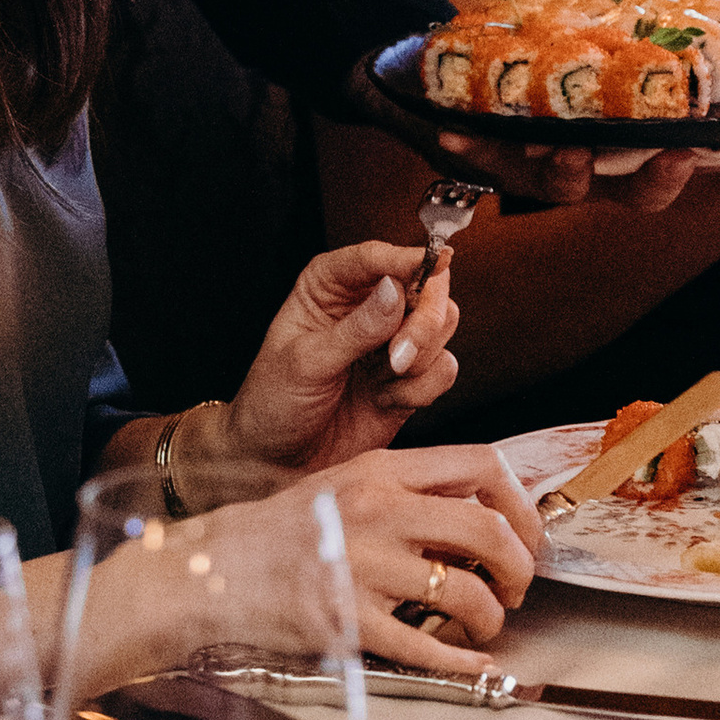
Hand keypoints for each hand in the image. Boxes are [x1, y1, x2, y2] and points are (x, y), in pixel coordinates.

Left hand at [212, 237, 467, 480]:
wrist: (278, 462)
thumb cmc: (274, 403)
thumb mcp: (305, 362)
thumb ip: (354, 329)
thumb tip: (393, 290)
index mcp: (330, 285)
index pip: (377, 257)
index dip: (410, 257)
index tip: (439, 261)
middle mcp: (367, 305)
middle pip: (425, 285)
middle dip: (422, 320)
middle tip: (399, 355)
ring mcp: (393, 341)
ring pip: (443, 323)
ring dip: (422, 356)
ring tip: (385, 380)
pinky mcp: (411, 378)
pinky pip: (444, 368)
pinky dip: (422, 388)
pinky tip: (387, 400)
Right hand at [288, 443, 545, 676]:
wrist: (218, 569)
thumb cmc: (286, 530)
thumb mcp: (349, 484)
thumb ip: (411, 492)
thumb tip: (484, 511)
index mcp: (382, 471)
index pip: (481, 465)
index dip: (521, 503)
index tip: (526, 534)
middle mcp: (378, 512)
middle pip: (487, 530)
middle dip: (519, 566)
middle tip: (516, 586)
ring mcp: (364, 568)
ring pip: (465, 593)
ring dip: (490, 617)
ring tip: (483, 624)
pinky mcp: (349, 622)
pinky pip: (426, 647)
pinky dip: (464, 662)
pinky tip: (475, 663)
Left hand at [355, 53, 719, 211]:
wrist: (512, 86)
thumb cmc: (597, 81)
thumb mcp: (654, 78)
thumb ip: (713, 89)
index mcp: (637, 155)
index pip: (667, 177)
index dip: (678, 171)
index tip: (690, 150)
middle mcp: (599, 172)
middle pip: (626, 191)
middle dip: (639, 178)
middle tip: (639, 156)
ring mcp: (550, 169)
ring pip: (559, 182)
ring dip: (560, 167)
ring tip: (555, 146)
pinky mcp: (501, 158)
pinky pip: (485, 157)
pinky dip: (469, 147)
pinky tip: (451, 135)